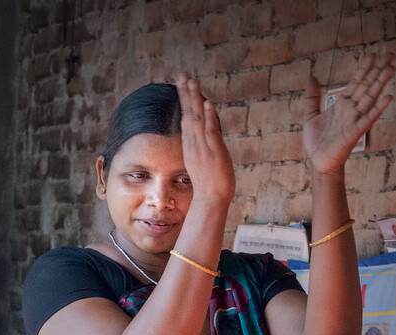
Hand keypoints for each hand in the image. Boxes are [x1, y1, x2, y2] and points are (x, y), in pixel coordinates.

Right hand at [174, 73, 234, 206]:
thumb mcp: (204, 160)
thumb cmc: (209, 184)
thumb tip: (205, 135)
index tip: (182, 82)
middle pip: (188, 112)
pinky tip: (207, 103)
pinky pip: (210, 131)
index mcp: (191, 144)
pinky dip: (209, 117)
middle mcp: (194, 142)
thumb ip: (204, 145)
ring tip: (192, 80)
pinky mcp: (214, 152)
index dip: (184, 98)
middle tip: (182, 74)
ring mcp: (203, 147)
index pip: (186, 116)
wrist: (211, 200)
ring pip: (197, 118)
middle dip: (185, 92)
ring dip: (194, 99)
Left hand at [303, 51, 395, 175]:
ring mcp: (354, 119)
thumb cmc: (316, 142)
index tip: (374, 54)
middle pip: (367, 85)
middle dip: (378, 70)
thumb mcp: (310, 114)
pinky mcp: (355, 132)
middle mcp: (351, 109)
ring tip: (391, 68)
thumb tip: (311, 77)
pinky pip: (368, 118)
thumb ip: (312, 96)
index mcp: (342, 104)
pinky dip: (378, 107)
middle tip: (390, 54)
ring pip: (370, 97)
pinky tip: (389, 96)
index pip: (356, 82)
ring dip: (380, 82)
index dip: (365, 68)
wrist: (318, 162)